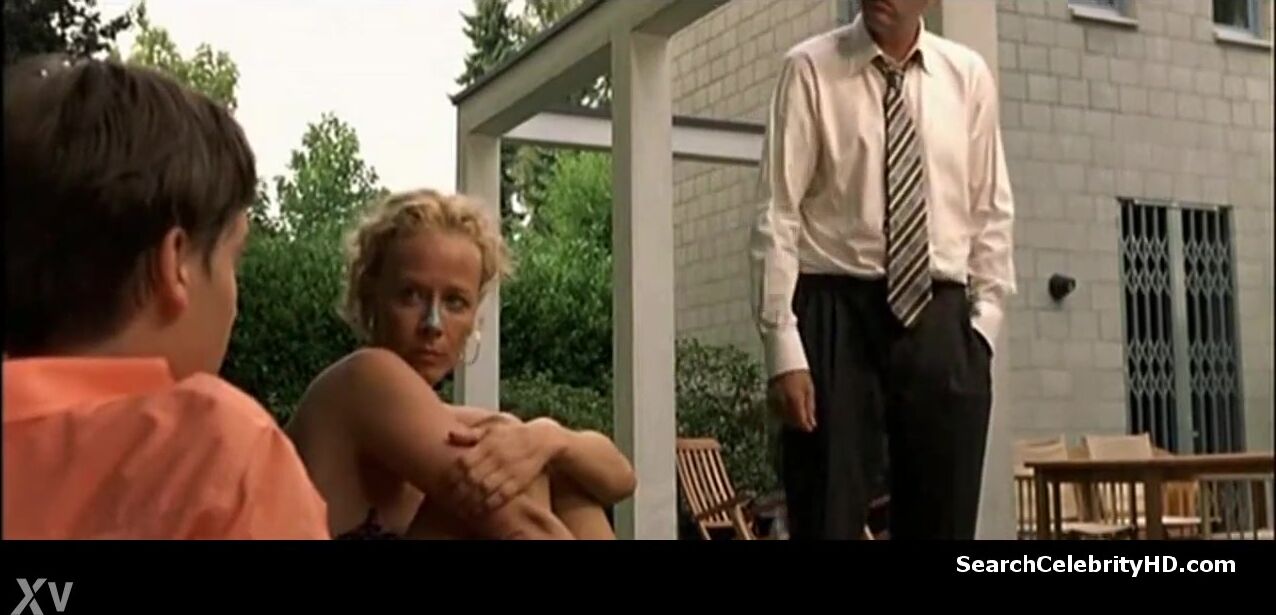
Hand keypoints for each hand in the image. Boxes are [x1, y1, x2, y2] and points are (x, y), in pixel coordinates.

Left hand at [444, 416, 561, 516]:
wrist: (541, 439)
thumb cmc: (510, 435)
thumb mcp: (491, 429)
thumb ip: (470, 434)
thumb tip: (449, 434)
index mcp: (488, 444)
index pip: (464, 461)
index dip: (454, 473)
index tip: (448, 481)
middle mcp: (497, 457)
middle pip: (472, 476)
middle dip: (460, 489)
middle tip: (452, 497)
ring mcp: (509, 470)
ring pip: (485, 488)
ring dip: (472, 499)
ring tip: (463, 507)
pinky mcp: (519, 481)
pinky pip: (502, 496)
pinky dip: (489, 504)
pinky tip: (480, 509)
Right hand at [767, 370, 815, 431]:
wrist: (784, 361)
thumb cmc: (800, 374)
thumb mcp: (809, 389)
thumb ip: (810, 408)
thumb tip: (812, 423)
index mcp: (795, 398)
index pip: (799, 419)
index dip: (805, 426)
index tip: (810, 428)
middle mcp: (783, 400)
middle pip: (790, 420)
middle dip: (798, 423)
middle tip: (805, 422)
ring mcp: (774, 399)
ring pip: (782, 417)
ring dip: (791, 419)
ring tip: (798, 416)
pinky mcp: (768, 398)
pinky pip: (775, 411)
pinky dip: (782, 414)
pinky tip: (788, 411)